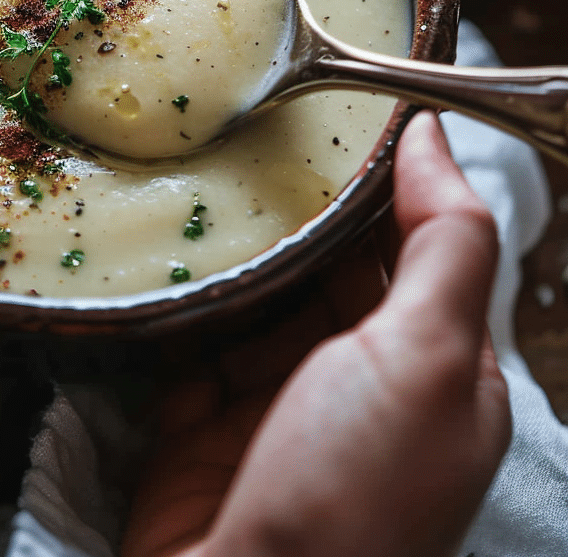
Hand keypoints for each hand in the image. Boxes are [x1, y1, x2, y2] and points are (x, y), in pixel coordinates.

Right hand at [123, 112, 511, 556]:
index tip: (338, 107)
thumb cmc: (354, 497)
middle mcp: (359, 385)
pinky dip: (179, 297)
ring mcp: (277, 406)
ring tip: (201, 163)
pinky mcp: (201, 423)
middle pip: (329, 266)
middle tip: (254, 120)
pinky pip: (191, 336)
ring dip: (233, 245)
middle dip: (297, 202)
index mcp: (434, 371)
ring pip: (258, 296)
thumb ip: (444, 242)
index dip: (383, 178)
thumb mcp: (428, 360)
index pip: (416, 246)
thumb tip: (434, 135)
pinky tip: (159, 243)